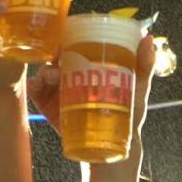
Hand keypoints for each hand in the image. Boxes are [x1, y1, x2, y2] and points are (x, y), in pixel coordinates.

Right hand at [28, 35, 154, 152]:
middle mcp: (71, 73)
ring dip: (45, 71)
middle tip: (59, 56)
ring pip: (45, 72)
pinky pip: (36, 93)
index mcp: (89, 64)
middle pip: (56, 56)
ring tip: (53, 77)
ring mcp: (58, 90)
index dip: (69, 36)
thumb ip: (144, 66)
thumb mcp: (137, 88)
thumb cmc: (127, 114)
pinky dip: (33, 87)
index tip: (70, 35)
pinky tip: (34, 87)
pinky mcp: (48, 106)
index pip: (76, 43)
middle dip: (54, 52)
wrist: (113, 145)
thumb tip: (148, 38)